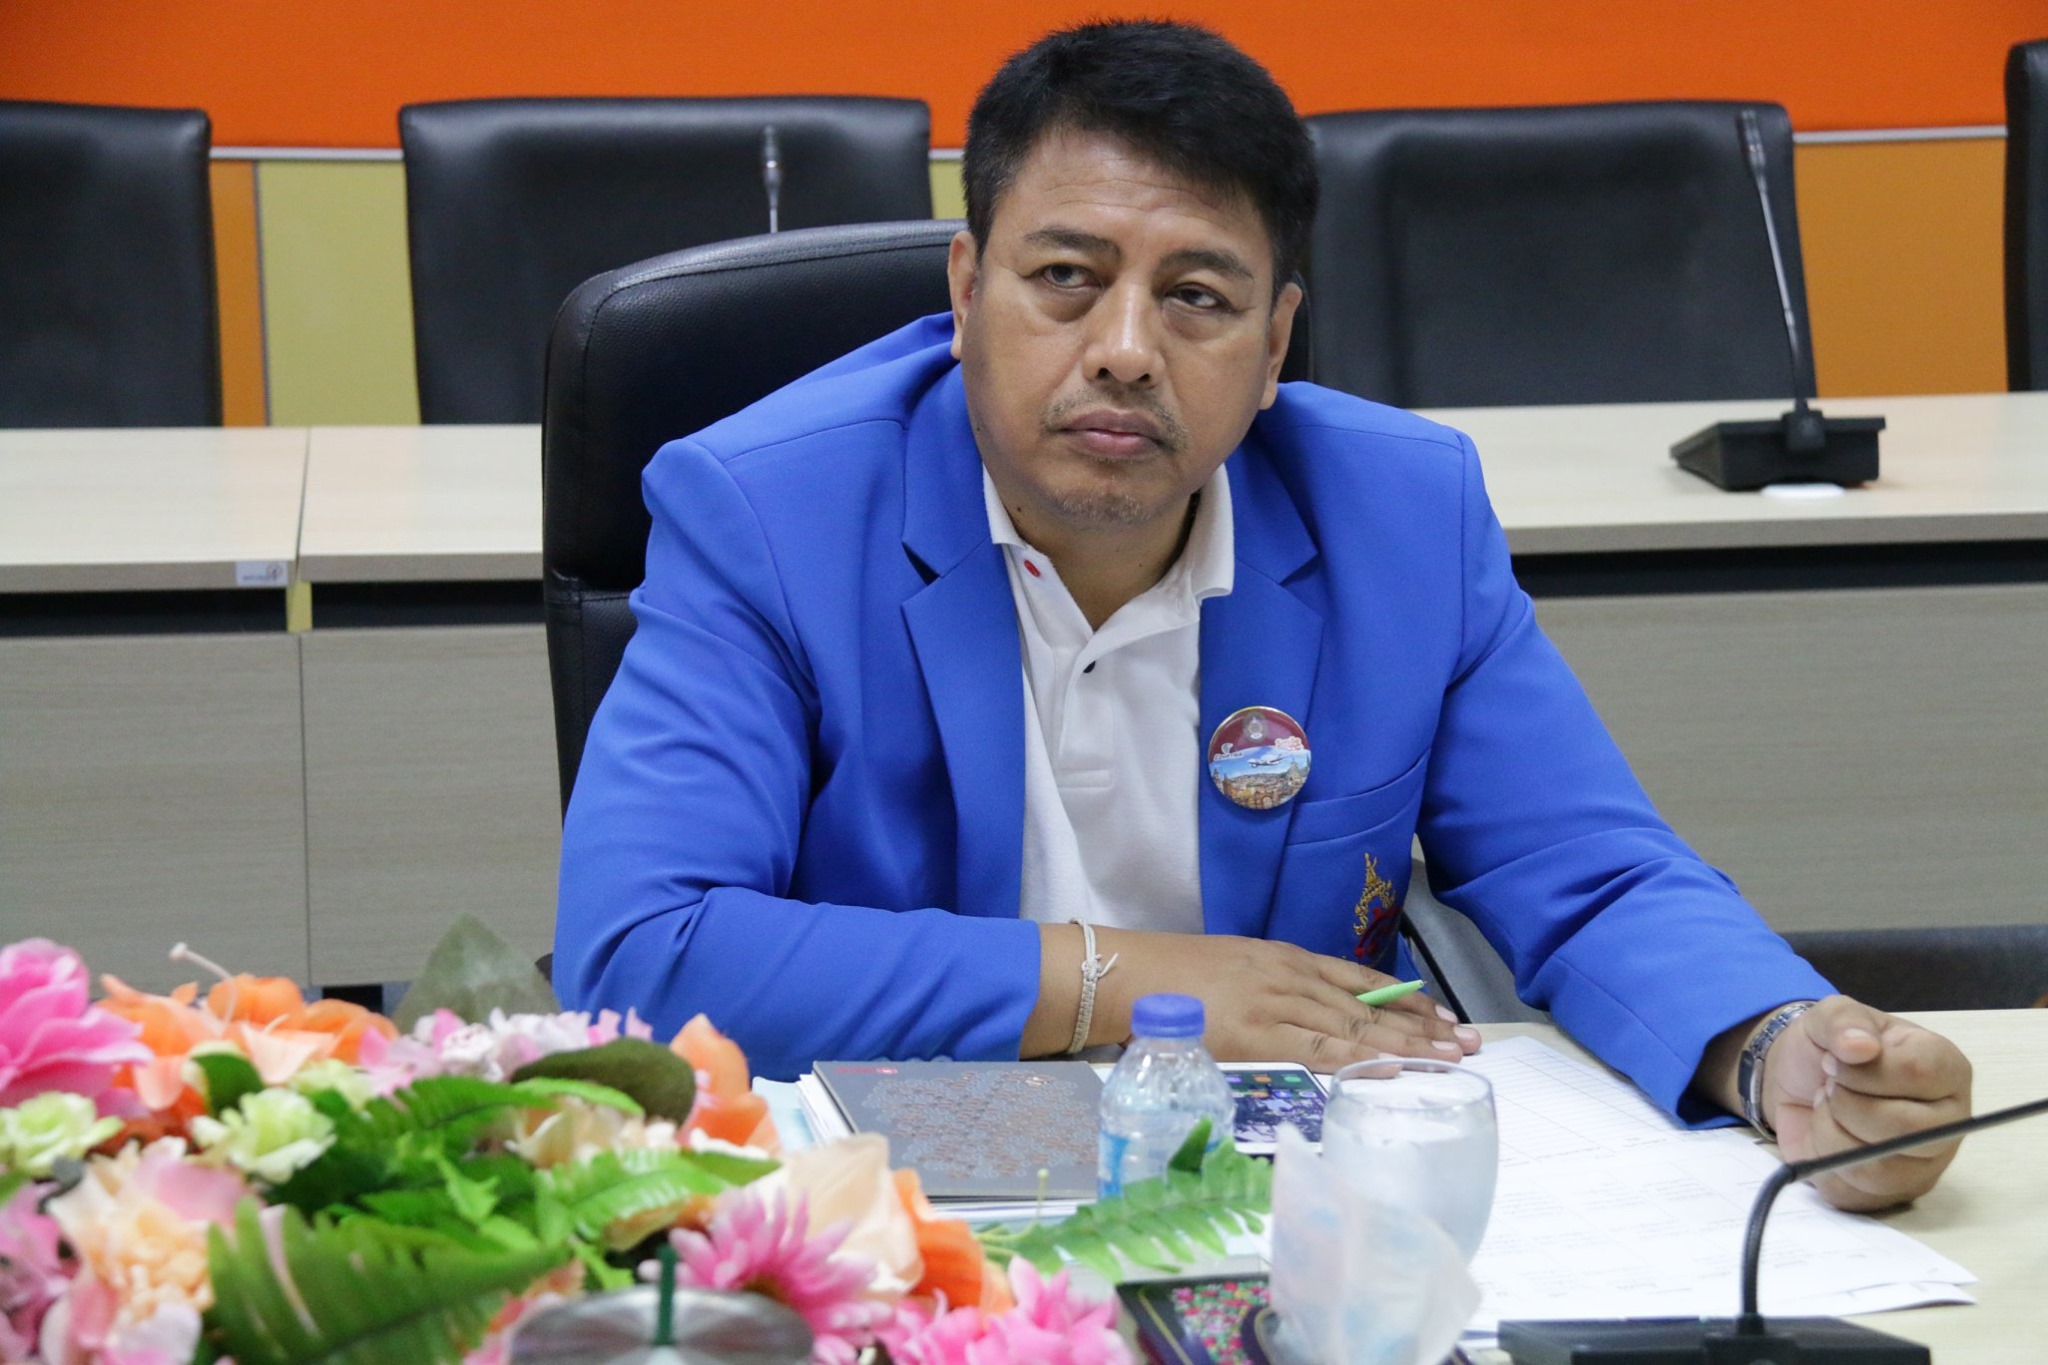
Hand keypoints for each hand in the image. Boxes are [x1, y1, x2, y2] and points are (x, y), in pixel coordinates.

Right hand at [1071, 927, 1477, 1069]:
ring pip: (1356, 1028)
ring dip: (1409, 1046)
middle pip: (1370, 1006)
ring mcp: (1276, 1003)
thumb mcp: (1234, 969)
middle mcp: (1290, 976)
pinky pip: (1320, 1050)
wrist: (1125, 973)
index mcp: (1285, 958)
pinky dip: (1362, 1061)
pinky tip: (1396, 1069)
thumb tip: (1304, 1017)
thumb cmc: (1170, 976)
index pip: (1361, 980)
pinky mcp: (1257, 1033)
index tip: (1444, 1016)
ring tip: (1453, 1059)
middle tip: (1473, 1043)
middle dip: (1425, 1026)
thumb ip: (1272, 990)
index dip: (1406, 1000)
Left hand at [1763, 996, 1972, 1210]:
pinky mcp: (1894, 1194)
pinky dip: (1823, 1162)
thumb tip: (1860, 1046)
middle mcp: (1948, 1122)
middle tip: (1829, 1087)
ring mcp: (1925, 1164)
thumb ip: (1844, 1021)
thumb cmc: (1828, 1048)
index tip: (1835, 1060)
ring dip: (1830, 1132)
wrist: (1796, 1083)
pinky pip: (1854, 1192)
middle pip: (1905, 1129)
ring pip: (1876, 1166)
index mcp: (1946, 1069)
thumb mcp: (1830, 1017)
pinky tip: (1825, 1137)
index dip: (1864, 1071)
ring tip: (1828, 1109)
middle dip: (1846, 1105)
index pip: (1918, 1073)